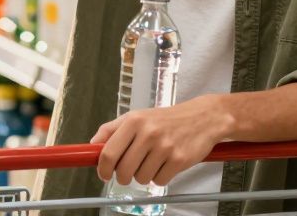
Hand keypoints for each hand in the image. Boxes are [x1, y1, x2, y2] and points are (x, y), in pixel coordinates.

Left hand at [90, 96, 231, 187]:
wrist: (203, 117)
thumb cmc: (167, 119)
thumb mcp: (138, 116)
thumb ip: (112, 129)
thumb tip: (92, 146)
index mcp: (134, 121)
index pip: (109, 153)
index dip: (103, 169)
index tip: (104, 174)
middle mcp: (148, 133)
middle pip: (123, 171)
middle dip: (123, 177)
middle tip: (129, 172)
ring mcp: (165, 147)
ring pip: (141, 179)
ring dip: (144, 176)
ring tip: (153, 162)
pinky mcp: (179, 160)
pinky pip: (159, 181)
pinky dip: (160, 177)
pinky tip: (166, 164)